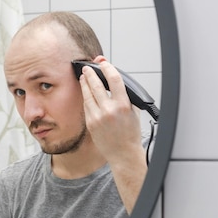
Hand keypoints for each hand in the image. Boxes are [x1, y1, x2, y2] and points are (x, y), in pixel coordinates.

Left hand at [79, 57, 146, 212]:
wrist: (123, 153)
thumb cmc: (130, 134)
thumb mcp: (134, 112)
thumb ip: (125, 97)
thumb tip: (115, 83)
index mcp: (123, 105)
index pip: (114, 80)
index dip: (107, 68)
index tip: (104, 63)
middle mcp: (109, 110)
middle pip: (96, 85)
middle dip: (90, 74)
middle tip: (87, 68)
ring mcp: (97, 117)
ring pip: (88, 95)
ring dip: (84, 84)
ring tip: (83, 77)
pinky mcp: (90, 123)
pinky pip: (86, 106)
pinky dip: (85, 97)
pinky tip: (85, 92)